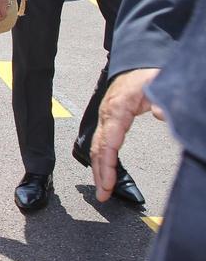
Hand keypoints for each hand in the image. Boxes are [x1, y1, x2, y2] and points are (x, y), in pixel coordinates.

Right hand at [91, 68, 160, 201]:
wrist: (138, 65)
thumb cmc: (146, 75)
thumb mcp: (158, 84)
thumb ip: (161, 100)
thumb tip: (162, 114)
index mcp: (116, 108)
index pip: (108, 141)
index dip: (106, 165)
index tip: (107, 183)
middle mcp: (107, 114)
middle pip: (98, 148)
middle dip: (99, 173)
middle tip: (103, 195)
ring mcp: (106, 118)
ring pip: (97, 147)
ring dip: (98, 169)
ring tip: (102, 190)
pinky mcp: (110, 120)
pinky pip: (102, 143)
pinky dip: (101, 159)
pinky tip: (104, 171)